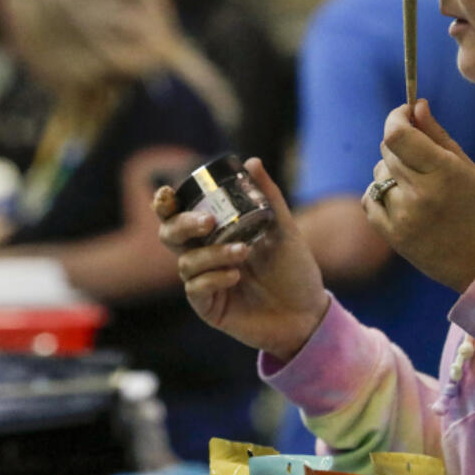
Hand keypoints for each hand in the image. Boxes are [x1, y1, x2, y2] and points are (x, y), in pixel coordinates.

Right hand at [155, 158, 327, 361]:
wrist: (308, 313)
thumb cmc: (295, 271)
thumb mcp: (284, 230)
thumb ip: (269, 197)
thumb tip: (252, 162)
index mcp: (216, 234)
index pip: (179, 215)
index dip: (166, 204)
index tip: (168, 194)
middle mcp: (204, 256)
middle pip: (169, 235)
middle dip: (182, 225)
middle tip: (208, 222)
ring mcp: (205, 282)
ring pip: (185, 262)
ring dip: (212, 253)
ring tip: (243, 252)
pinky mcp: (209, 308)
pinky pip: (195, 289)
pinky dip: (212, 278)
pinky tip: (235, 276)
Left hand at [362, 99, 474, 292]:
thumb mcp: (469, 169)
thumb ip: (438, 136)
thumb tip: (416, 105)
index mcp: (445, 172)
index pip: (397, 135)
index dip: (396, 118)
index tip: (404, 113)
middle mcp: (420, 193)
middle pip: (388, 152)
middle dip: (400, 146)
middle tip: (421, 157)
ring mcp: (404, 217)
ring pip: (379, 175)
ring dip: (392, 172)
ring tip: (418, 186)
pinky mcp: (393, 237)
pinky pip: (370, 200)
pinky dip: (381, 195)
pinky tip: (401, 200)